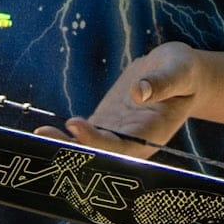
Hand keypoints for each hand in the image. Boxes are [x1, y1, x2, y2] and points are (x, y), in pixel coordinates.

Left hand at [38, 41, 201, 157]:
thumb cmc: (183, 72)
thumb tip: (139, 91)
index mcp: (152, 133)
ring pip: (88, 148)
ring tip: (39, 134)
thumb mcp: (180, 70)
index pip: (121, 146)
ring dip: (64, 145)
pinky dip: (66, 136)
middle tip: (44, 136)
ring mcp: (117, 134)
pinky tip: (45, 132)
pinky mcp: (106, 124)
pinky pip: (84, 135)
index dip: (98, 140)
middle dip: (73, 148)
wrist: (179, 74)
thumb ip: (163, 82)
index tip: (77, 125)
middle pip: (100, 152)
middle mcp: (132, 141)